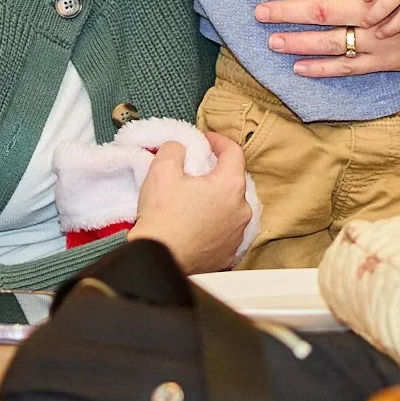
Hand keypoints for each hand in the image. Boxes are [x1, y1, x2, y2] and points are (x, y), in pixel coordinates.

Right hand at [128, 134, 250, 273]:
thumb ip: (175, 148)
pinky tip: (194, 223)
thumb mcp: (162, 170)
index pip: (234, 152)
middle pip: (232, 180)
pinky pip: (223, 230)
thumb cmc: (162, 218)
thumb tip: (181, 147)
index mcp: (230, 185)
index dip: (218, 140)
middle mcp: (242, 210)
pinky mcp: (227, 254)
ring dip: (214, 199)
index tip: (204, 139)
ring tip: (191, 199)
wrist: (158, 261)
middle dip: (214, 172)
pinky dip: (212, 223)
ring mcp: (236, 234)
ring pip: (229, 206)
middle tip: (193, 171)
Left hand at [259, 0, 399, 77]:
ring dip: (299, 41)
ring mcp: (375, 39)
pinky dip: (322, 68)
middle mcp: (370, 10)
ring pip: (330, 41)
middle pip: (321, 10)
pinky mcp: (382, 61)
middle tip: (259, 12)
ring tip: (272, 41)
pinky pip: (347, 67)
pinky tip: (298, 68)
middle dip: (287, 11)